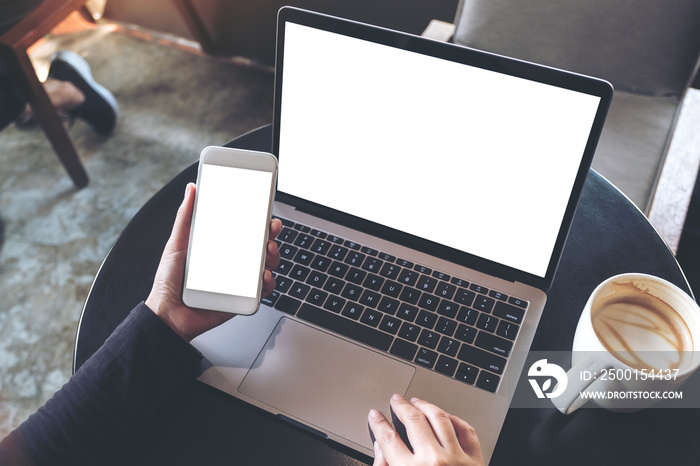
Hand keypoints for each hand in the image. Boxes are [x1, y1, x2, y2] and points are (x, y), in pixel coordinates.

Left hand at [145, 182, 281, 341]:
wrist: (168, 314)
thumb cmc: (170, 280)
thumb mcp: (177, 243)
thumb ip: (185, 216)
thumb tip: (191, 189)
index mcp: (219, 246)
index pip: (244, 228)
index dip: (258, 218)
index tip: (264, 209)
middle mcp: (232, 261)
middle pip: (260, 243)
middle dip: (271, 234)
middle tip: (270, 229)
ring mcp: (239, 279)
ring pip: (266, 264)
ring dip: (273, 256)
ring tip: (267, 252)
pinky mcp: (242, 297)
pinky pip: (262, 289)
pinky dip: (268, 282)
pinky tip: (263, 277)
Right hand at [368, 394, 484, 465]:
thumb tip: (380, 448)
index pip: (388, 438)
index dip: (378, 423)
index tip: (374, 415)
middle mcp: (434, 461)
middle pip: (414, 421)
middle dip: (401, 406)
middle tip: (396, 399)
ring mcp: (457, 459)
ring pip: (440, 419)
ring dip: (426, 406)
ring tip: (418, 402)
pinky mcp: (476, 462)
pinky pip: (466, 431)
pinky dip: (456, 421)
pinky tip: (446, 417)